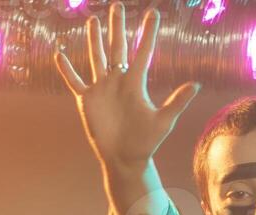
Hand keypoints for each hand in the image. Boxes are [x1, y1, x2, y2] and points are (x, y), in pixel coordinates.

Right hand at [55, 2, 200, 170]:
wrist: (124, 158)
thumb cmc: (146, 142)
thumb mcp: (164, 121)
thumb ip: (177, 102)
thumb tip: (196, 85)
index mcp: (135, 83)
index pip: (142, 52)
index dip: (147, 33)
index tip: (153, 13)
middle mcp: (118, 81)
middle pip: (117, 47)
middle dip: (117, 26)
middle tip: (117, 5)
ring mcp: (101, 88)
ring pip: (96, 57)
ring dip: (94, 40)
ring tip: (93, 20)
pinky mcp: (86, 100)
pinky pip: (75, 81)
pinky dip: (67, 69)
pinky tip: (59, 54)